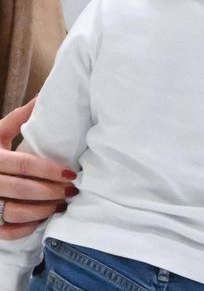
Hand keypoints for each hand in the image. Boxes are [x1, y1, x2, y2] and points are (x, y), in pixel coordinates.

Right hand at [0, 98, 76, 239]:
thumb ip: (17, 118)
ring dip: (42, 210)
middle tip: (72, 191)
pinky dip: (26, 228)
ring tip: (61, 204)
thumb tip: (42, 97)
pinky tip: (43, 219)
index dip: (49, 170)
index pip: (23, 165)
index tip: (71, 173)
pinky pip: (6, 231)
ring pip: (14, 212)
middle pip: (21, 190)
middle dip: (51, 191)